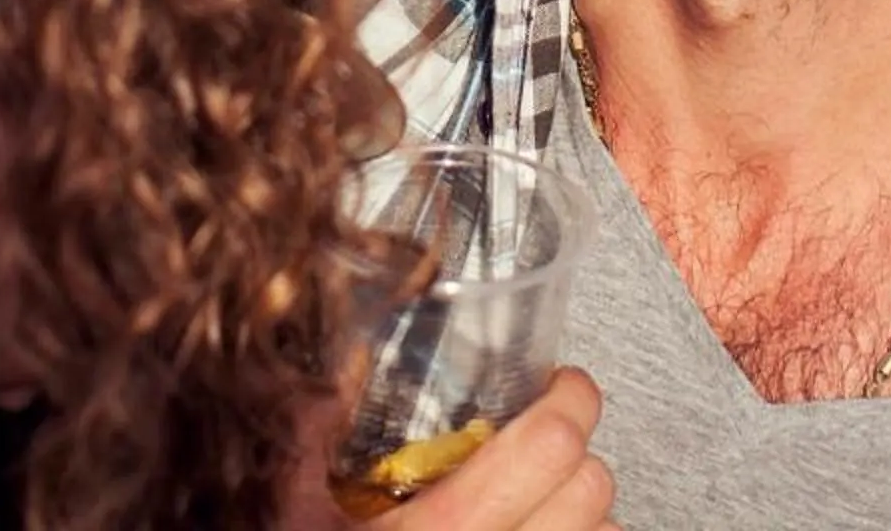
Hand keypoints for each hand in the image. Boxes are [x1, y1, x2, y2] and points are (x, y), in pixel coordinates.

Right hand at [287, 371, 616, 529]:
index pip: (547, 446)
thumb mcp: (300, 512)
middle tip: (549, 436)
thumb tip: (341, 378)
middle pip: (591, 487)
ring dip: (587, 511)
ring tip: (549, 499)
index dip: (565, 399)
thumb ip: (317, 446)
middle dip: (575, 449)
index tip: (557, 387)